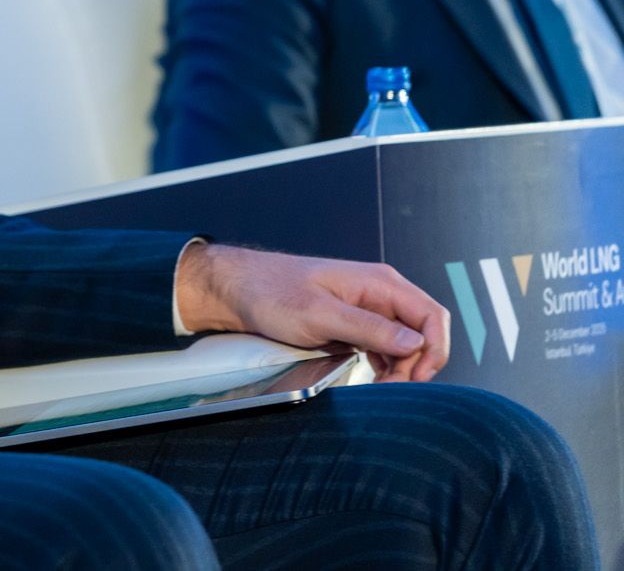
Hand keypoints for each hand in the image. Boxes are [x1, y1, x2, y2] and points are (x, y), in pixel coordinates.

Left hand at [175, 243, 451, 382]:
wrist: (237, 289)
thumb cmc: (272, 293)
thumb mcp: (320, 314)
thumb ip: (370, 328)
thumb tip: (416, 343)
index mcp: (379, 283)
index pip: (432, 315)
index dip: (435, 349)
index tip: (417, 378)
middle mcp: (379, 293)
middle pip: (422, 333)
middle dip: (416, 364)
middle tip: (393, 389)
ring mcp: (366, 309)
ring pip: (404, 344)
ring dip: (400, 368)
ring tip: (381, 388)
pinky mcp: (353, 324)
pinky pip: (383, 347)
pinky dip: (385, 365)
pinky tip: (373, 379)